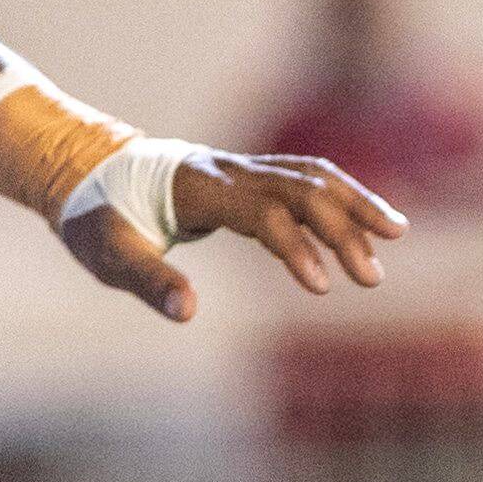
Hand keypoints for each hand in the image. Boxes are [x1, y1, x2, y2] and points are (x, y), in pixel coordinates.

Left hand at [62, 150, 407, 323]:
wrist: (85, 171)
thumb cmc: (97, 220)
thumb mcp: (107, 254)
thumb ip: (149, 281)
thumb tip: (189, 313)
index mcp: (198, 187)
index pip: (264, 212)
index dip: (297, 247)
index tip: (322, 288)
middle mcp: (230, 170)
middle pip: (302, 190)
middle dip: (343, 231)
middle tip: (372, 278)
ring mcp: (245, 168)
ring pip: (314, 176)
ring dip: (357, 203)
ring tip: (397, 233)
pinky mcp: (253, 175)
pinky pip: (309, 177)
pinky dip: (344, 194)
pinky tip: (369, 219)